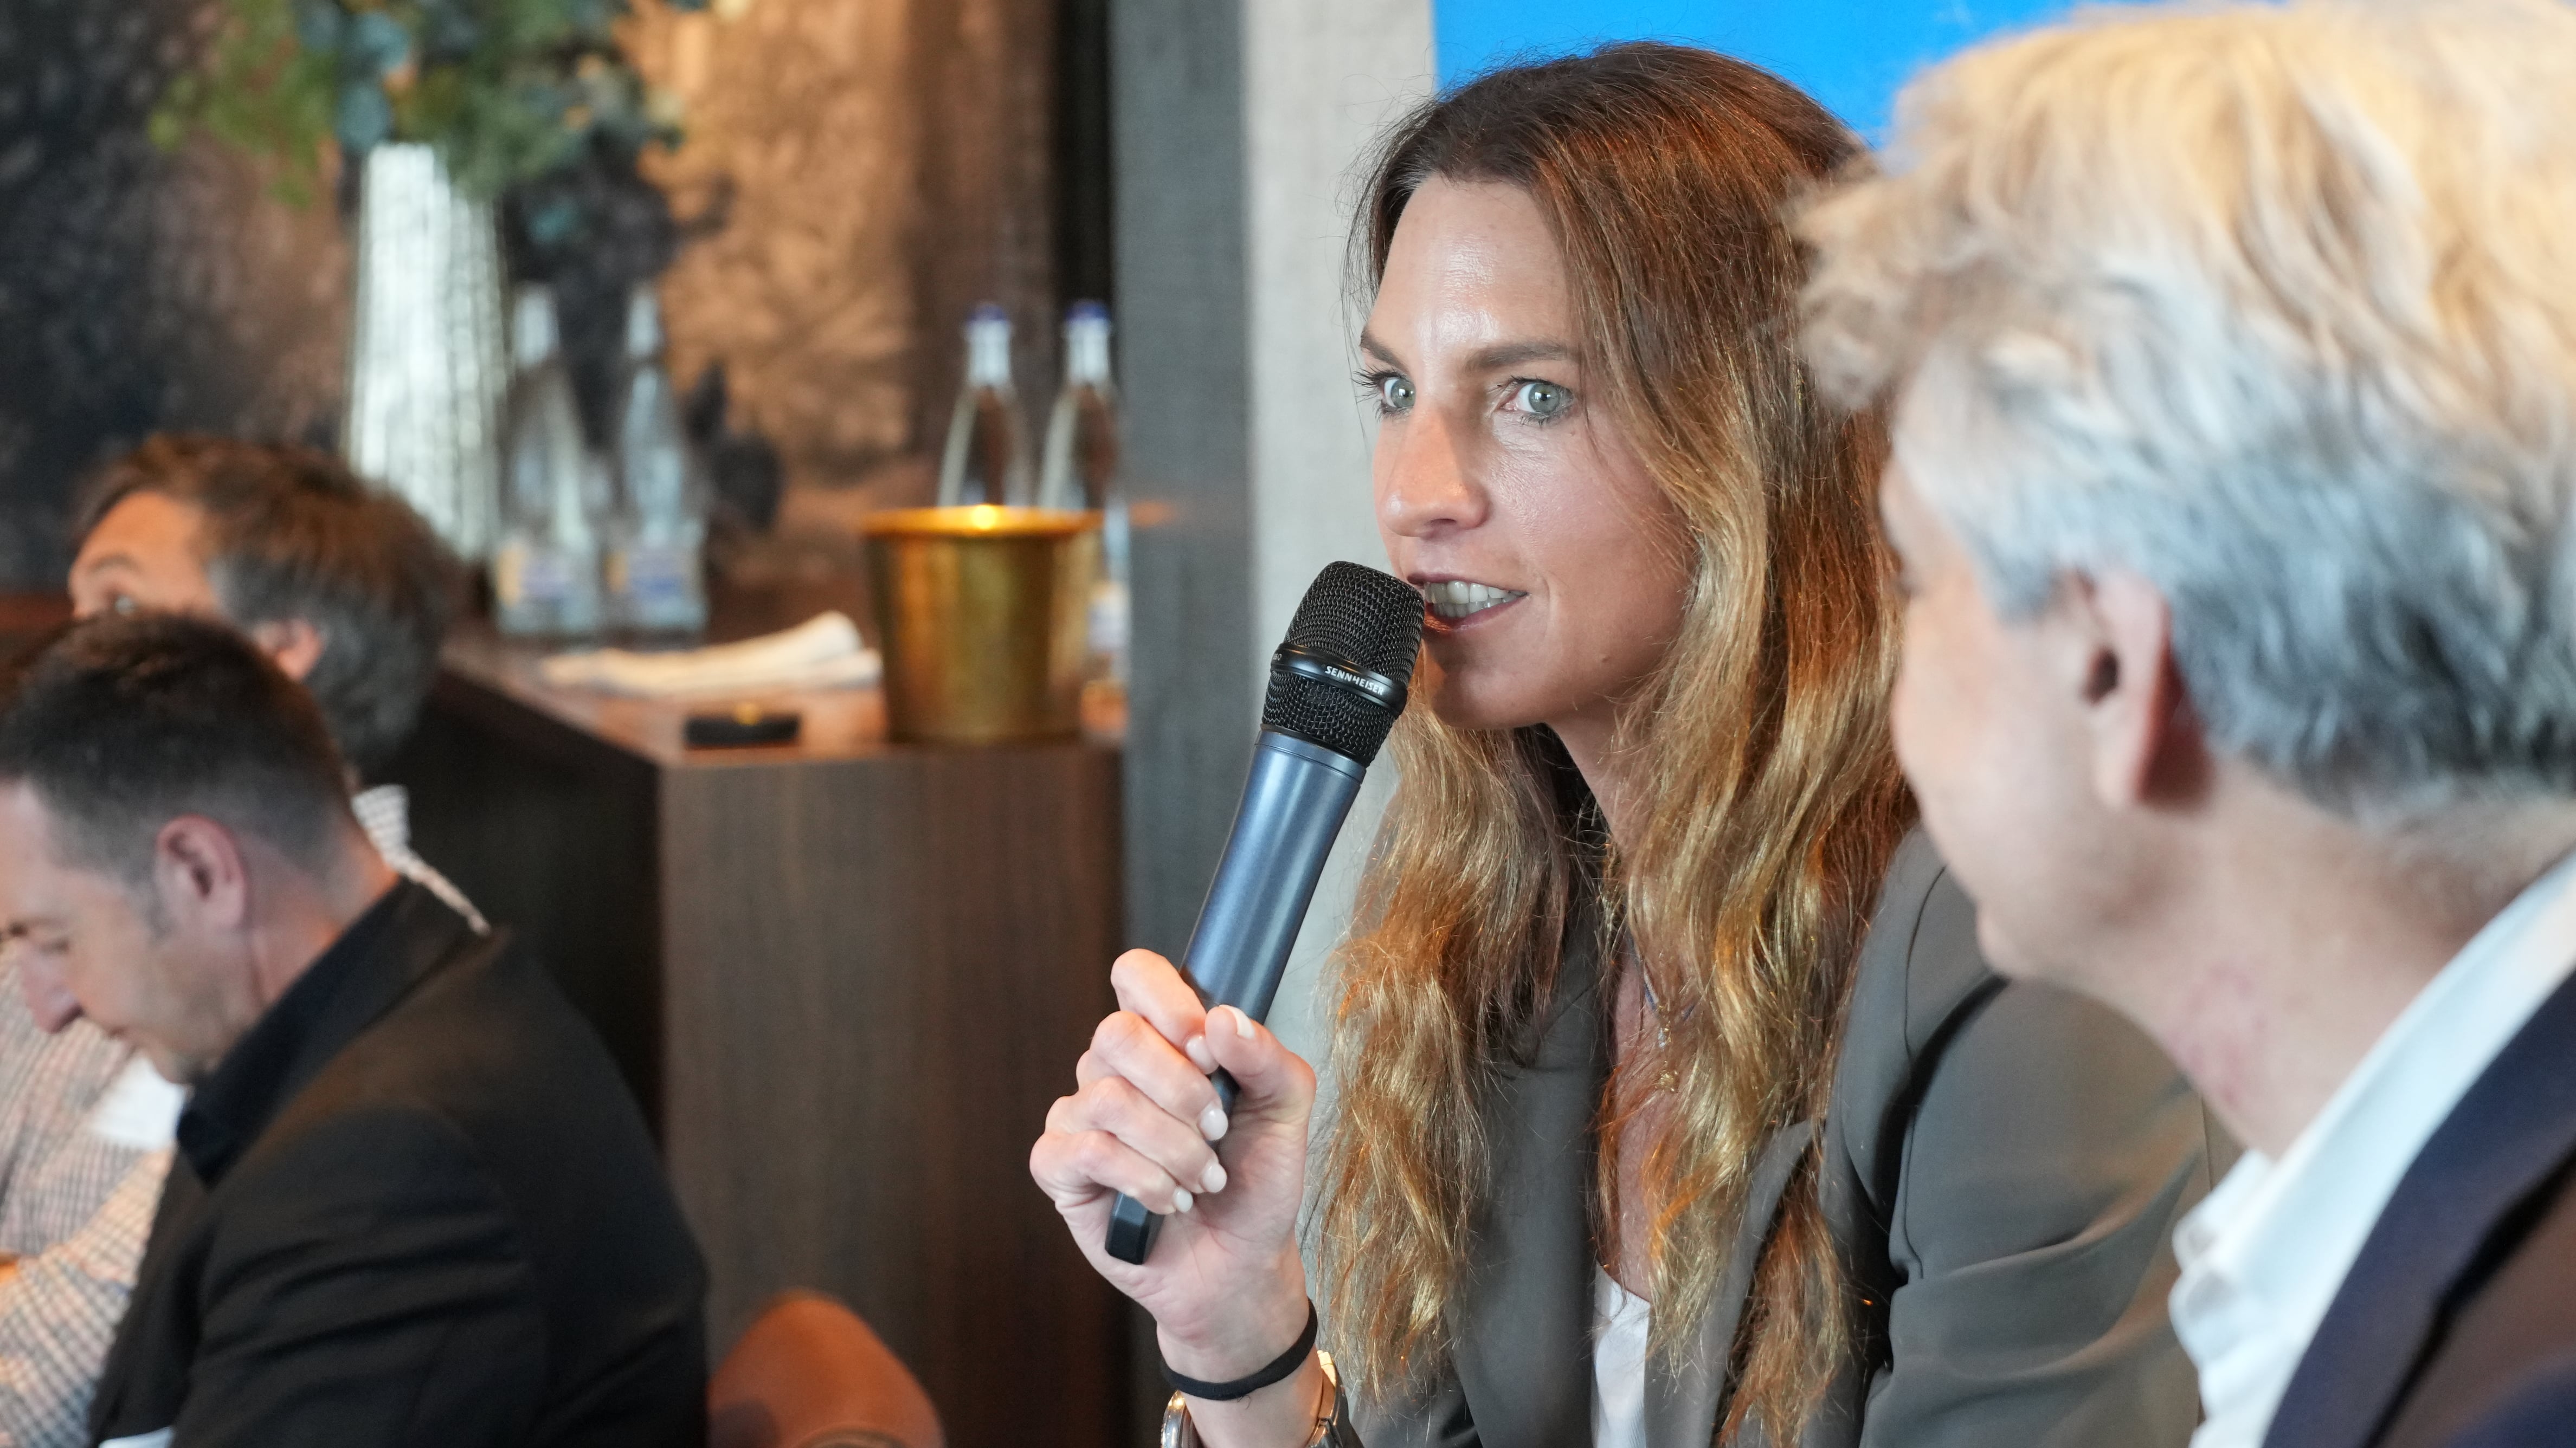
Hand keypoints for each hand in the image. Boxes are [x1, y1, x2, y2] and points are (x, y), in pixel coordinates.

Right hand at [1032, 949, 1317, 1386]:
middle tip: (1218, 1131)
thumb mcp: (1286, 1113)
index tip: (1207, 1047)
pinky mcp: (1061, 1169)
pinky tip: (1170, 1201)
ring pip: (1109, 1097)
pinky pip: (1086, 1150)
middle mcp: (1114, 1069)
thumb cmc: (1256, 1182)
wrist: (1242, 1264)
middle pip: (1117, 1034)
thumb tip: (1223, 1020)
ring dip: (1173, 1146)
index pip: (1137, 975)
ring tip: (1204, 1180)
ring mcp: (1081, 1117)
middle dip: (1183, 1089)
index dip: (1168, 1001)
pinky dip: (1143, 1178)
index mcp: (1164, 1040)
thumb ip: (1265, 1058)